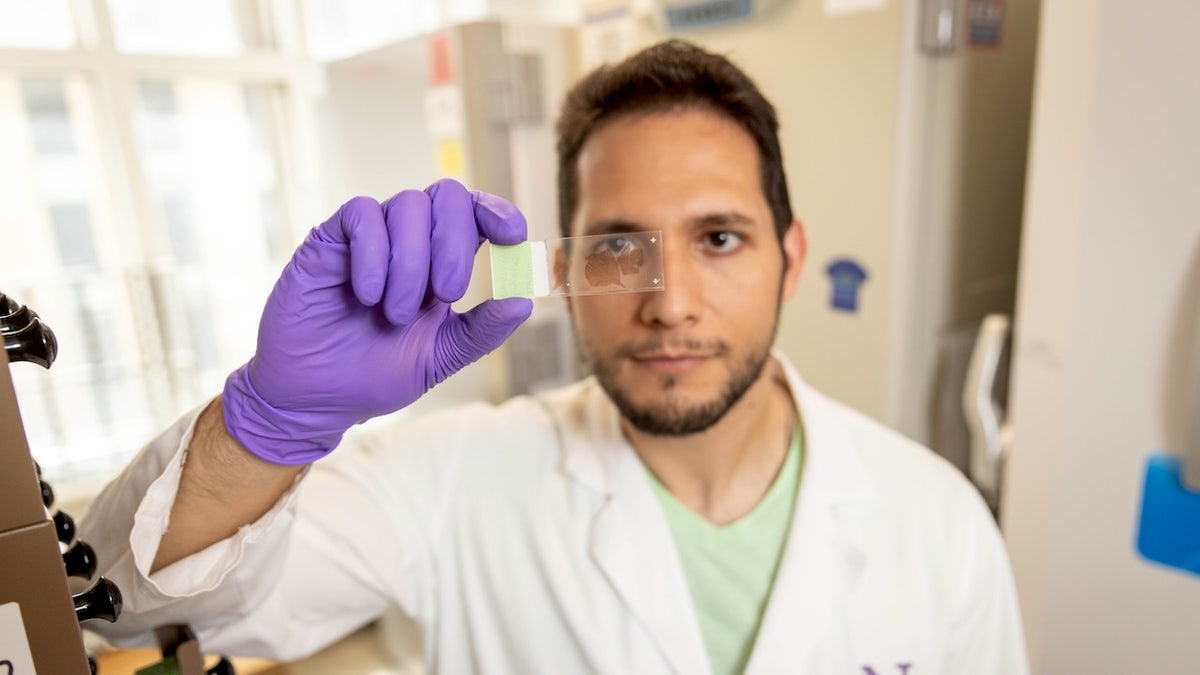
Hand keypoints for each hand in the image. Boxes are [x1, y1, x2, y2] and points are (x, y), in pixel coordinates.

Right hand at [222, 179, 532, 464]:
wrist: (315, 399)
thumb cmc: (374, 375)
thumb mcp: (440, 358)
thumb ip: (481, 331)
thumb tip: (524, 302)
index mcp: (441, 263)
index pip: (475, 214)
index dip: (497, 212)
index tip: (513, 235)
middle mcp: (408, 242)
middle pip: (447, 197)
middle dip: (455, 241)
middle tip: (447, 292)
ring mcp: (369, 238)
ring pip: (407, 205)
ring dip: (411, 261)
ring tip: (396, 312)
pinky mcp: (329, 241)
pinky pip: (360, 214)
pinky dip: (373, 253)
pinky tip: (367, 294)